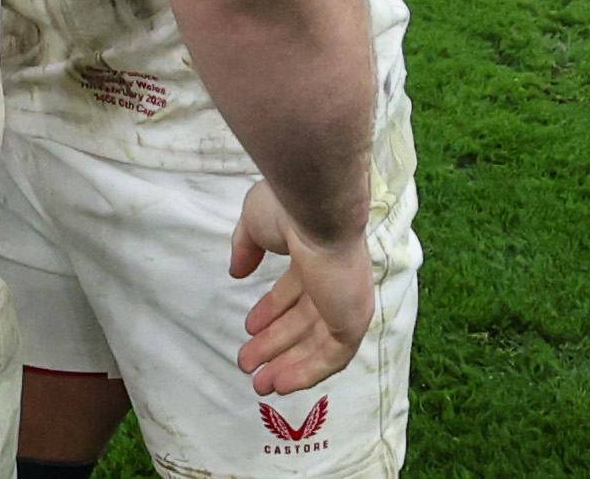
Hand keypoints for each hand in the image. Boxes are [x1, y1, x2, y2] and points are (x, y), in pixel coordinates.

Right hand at [229, 180, 374, 396]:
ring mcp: (346, 300)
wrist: (315, 208)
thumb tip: (236, 271)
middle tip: (248, 363)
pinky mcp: (353, 319)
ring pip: (316, 343)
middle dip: (274, 344)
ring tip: (259, 382)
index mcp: (315, 255)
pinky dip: (308, 372)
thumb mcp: (254, 223)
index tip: (249, 328)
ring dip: (287, 364)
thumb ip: (245, 248)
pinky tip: (282, 383)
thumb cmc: (287, 207)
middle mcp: (333, 279)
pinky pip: (333, 356)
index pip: (295, 291)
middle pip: (303, 322)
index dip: (271, 311)